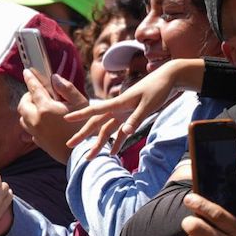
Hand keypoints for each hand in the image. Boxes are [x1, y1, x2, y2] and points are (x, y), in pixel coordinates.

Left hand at [18, 70, 89, 163]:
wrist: (83, 152)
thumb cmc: (84, 126)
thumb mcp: (80, 103)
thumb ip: (66, 88)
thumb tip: (54, 78)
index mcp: (46, 108)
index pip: (34, 89)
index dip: (30, 78)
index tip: (27, 71)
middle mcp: (36, 120)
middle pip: (23, 104)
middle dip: (27, 96)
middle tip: (37, 93)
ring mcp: (36, 133)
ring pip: (23, 118)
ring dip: (28, 110)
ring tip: (38, 107)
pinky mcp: (38, 142)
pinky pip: (29, 130)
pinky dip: (32, 123)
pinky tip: (41, 122)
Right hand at [63, 59, 198, 156]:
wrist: (169, 78)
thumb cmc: (159, 89)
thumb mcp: (149, 105)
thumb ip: (136, 119)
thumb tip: (126, 133)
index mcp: (119, 103)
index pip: (95, 110)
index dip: (80, 115)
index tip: (66, 119)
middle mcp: (118, 108)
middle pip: (96, 123)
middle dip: (83, 135)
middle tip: (70, 144)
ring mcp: (124, 113)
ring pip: (106, 130)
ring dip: (99, 143)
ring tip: (90, 156)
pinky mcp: (131, 116)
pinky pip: (121, 132)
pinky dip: (117, 142)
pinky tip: (113, 153)